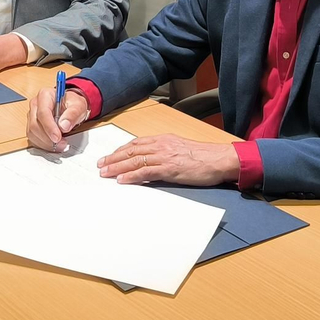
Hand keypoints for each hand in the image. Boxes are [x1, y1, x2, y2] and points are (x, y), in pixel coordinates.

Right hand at [26, 85, 89, 152]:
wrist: (70, 107)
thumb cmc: (72, 104)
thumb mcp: (78, 106)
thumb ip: (72, 114)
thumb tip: (64, 125)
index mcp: (45, 95)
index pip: (43, 113)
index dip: (49, 127)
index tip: (57, 137)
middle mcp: (36, 104)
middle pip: (35, 124)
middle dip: (48, 138)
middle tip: (61, 143)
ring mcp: (32, 115)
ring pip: (32, 133)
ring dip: (45, 143)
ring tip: (60, 144)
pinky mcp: (32, 125)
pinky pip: (33, 138)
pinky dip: (43, 144)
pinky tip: (53, 145)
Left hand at [99, 134, 239, 186]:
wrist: (219, 159)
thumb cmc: (204, 157)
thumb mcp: (181, 150)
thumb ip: (165, 152)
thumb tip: (151, 162)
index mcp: (164, 140)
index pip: (136, 143)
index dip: (121, 150)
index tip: (110, 156)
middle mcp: (162, 145)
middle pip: (131, 151)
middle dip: (114, 158)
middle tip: (101, 165)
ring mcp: (165, 156)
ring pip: (135, 161)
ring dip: (117, 167)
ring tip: (105, 173)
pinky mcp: (170, 168)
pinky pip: (146, 172)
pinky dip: (132, 176)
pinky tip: (122, 180)